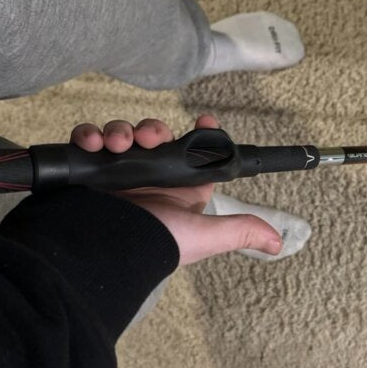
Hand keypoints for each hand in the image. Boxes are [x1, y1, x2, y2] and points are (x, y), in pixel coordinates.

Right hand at [70, 115, 281, 264]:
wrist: (109, 249)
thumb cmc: (158, 243)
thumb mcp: (204, 235)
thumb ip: (239, 231)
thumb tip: (277, 242)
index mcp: (179, 189)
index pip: (195, 153)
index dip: (203, 134)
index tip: (206, 119)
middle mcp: (151, 177)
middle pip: (155, 136)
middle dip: (153, 129)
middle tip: (150, 138)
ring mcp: (120, 173)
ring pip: (123, 134)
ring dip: (120, 130)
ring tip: (117, 142)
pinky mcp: (92, 170)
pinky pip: (90, 142)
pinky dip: (90, 136)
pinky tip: (94, 144)